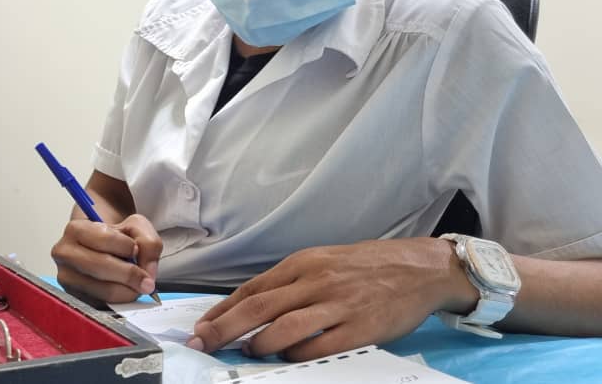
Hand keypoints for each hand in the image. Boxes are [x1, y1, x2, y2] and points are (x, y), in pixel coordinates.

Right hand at [51, 214, 162, 303]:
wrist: (100, 249)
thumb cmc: (115, 237)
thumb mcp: (135, 227)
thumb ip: (148, 243)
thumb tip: (148, 273)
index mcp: (76, 230)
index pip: (104, 239)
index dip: (127, 246)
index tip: (136, 249)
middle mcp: (65, 254)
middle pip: (100, 267)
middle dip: (130, 275)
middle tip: (147, 280)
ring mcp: (67, 278)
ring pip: (103, 290)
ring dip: (127, 290)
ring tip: (135, 284)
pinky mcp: (75, 298)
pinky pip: (103, 304)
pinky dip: (120, 300)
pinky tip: (124, 291)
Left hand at [188, 238, 476, 360]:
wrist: (419, 268)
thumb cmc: (366, 266)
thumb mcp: (322, 262)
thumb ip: (290, 283)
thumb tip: (250, 306)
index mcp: (302, 263)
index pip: (252, 289)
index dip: (222, 310)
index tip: (201, 326)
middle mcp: (315, 281)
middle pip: (258, 307)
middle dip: (224, 328)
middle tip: (203, 343)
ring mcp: (337, 304)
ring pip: (285, 327)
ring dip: (259, 344)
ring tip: (247, 352)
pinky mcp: (359, 328)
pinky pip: (319, 346)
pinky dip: (297, 355)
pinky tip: (286, 359)